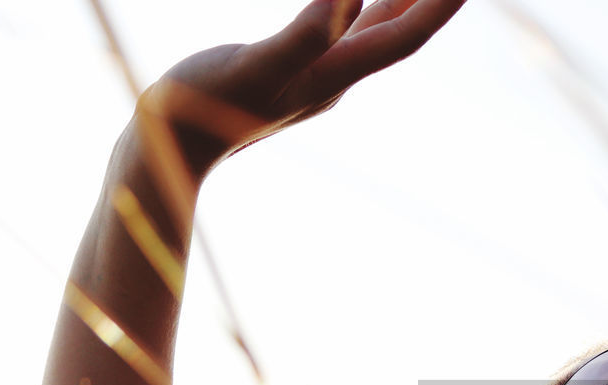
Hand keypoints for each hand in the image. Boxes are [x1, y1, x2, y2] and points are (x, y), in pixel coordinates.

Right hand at [135, 0, 466, 178]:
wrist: (168, 146)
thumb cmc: (201, 107)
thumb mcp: (255, 66)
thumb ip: (303, 35)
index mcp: (334, 76)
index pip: (404, 36)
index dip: (439, 7)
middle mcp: (335, 76)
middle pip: (399, 31)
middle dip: (430, 0)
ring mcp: (313, 74)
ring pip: (371, 26)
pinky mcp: (289, 68)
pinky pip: (336, 26)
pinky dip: (353, 2)